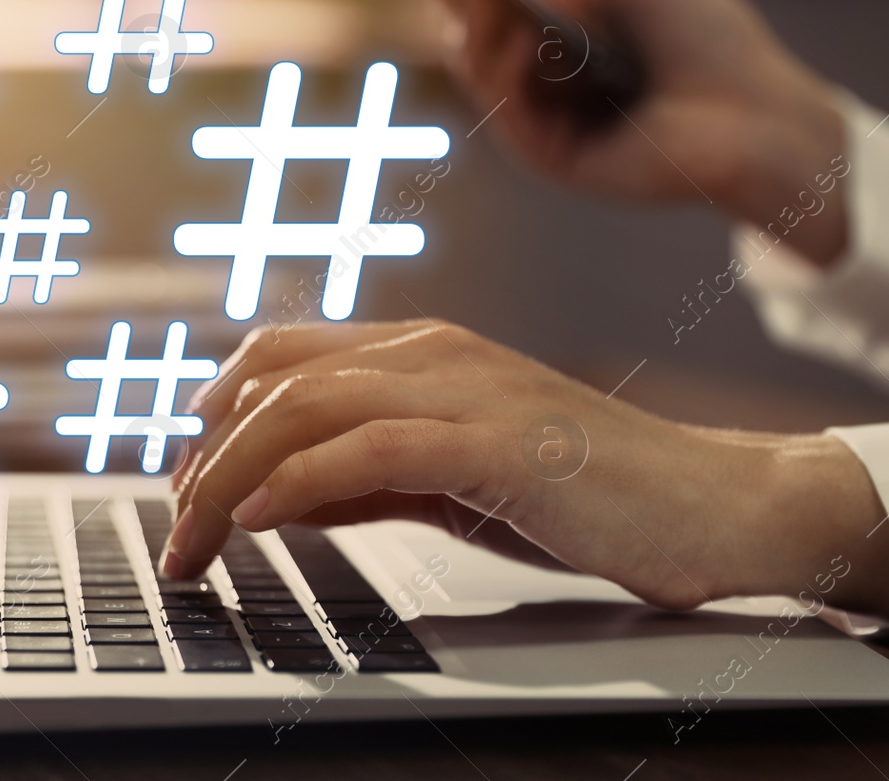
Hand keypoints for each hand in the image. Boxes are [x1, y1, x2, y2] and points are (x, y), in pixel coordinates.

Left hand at [164, 320, 888, 616]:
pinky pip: (372, 449)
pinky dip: (302, 481)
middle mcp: (436, 352)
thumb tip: (276, 497)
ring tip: (195, 537)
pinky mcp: (499, 440)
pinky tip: (262, 519)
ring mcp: (468, 389)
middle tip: (175, 532)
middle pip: (275, 381)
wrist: (713, 506)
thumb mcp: (453, 484)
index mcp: (424, 351)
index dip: (216, 418)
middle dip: (204, 458)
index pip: (283, 358)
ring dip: (231, 477)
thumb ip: (368, 480)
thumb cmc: (589, 495)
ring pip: (307, 408)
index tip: (186, 488)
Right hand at [400, 0, 847, 265]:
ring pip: (480, 70)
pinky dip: (508, 73)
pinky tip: (524, 41)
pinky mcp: (554, 157)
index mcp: (567, 22)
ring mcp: (548, 116)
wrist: (752, 110)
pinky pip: (507, 112)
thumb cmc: (706, 31)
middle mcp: (550, 70)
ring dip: (473, 29)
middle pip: (474, 30)